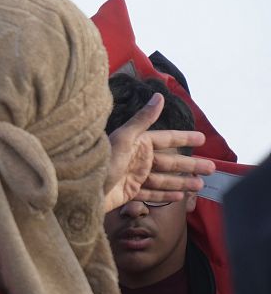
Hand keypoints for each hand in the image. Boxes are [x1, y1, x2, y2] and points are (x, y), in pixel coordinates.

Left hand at [102, 92, 214, 211]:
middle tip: (212, 169)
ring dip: (182, 182)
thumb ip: (143, 120)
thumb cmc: (101, 162)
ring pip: (164, 180)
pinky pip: (151, 193)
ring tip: (201, 185)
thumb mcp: (124, 139)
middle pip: (170, 162)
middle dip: (190, 165)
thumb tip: (159, 96)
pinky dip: (165, 194)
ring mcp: (133, 177)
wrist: (80, 190)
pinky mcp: (128, 193)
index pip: (166, 139)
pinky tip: (179, 197)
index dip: (184, 138)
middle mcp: (136, 159)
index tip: (202, 139)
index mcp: (137, 143)